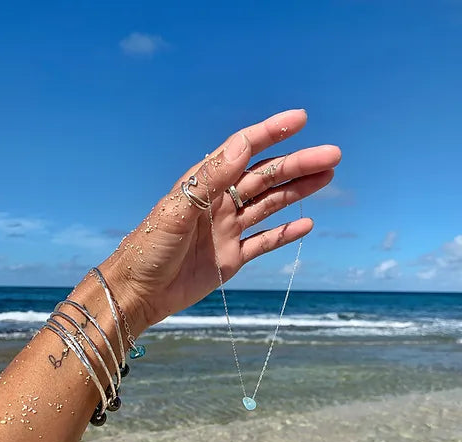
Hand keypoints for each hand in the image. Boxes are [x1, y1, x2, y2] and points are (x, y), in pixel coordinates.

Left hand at [102, 110, 340, 333]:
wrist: (139, 292)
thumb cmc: (148, 247)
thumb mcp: (176, 210)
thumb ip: (209, 179)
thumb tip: (242, 145)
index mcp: (204, 185)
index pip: (243, 151)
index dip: (271, 133)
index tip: (300, 119)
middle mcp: (220, 203)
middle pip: (266, 177)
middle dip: (298, 164)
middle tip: (333, 155)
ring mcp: (228, 230)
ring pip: (271, 205)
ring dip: (298, 191)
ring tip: (327, 176)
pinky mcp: (232, 258)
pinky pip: (265, 242)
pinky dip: (286, 234)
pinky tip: (308, 223)